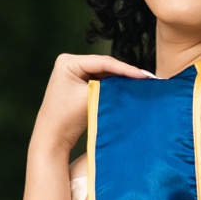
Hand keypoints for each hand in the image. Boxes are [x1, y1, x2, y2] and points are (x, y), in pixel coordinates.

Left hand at [32, 53, 152, 152]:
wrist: (52, 138)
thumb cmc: (67, 118)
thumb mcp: (91, 98)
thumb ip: (110, 86)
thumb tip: (133, 80)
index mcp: (68, 62)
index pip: (103, 63)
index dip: (125, 69)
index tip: (144, 75)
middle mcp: (69, 63)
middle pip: (104, 66)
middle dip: (125, 73)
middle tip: (148, 77)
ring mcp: (73, 73)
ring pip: (104, 74)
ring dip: (121, 79)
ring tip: (143, 82)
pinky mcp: (78, 83)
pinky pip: (100, 81)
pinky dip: (113, 86)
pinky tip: (130, 87)